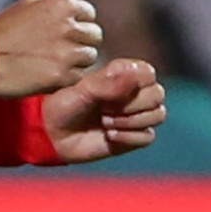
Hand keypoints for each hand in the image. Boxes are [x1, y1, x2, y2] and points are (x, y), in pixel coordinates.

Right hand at [0, 0, 101, 96]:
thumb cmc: (0, 32)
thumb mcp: (28, 5)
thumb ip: (54, 9)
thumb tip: (71, 16)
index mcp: (62, 5)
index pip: (90, 14)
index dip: (81, 24)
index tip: (72, 33)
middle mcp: (69, 27)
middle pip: (95, 36)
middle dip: (83, 42)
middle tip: (67, 50)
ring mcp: (67, 53)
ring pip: (90, 57)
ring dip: (78, 61)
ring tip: (58, 63)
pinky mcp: (61, 76)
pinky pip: (78, 77)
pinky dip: (67, 78)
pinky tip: (51, 75)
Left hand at [41, 57, 166, 163]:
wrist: (53, 134)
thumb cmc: (65, 105)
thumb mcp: (84, 89)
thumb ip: (109, 83)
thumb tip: (134, 75)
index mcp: (126, 74)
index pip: (149, 74)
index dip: (133, 85)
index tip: (108, 92)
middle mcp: (135, 92)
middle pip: (156, 96)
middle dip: (130, 106)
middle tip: (104, 110)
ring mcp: (136, 115)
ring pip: (157, 115)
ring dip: (130, 122)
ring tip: (105, 122)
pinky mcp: (134, 137)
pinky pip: (148, 137)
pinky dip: (128, 138)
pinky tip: (109, 135)